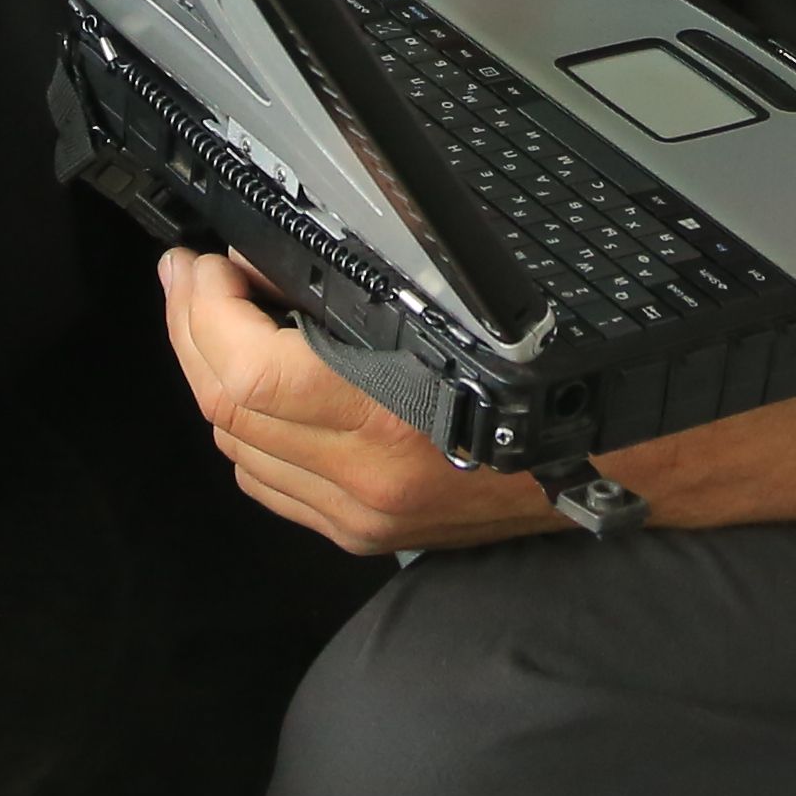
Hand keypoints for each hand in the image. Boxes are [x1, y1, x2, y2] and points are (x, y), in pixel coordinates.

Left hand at [160, 249, 560, 553]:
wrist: (609, 459)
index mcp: (392, 414)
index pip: (248, 370)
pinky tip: (252, 389)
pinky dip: (245, 430)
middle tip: (186, 280)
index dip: (205, 310)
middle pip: (226, 409)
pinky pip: (268, 482)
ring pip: (236, 448)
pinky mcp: (362, 530)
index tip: (201, 267)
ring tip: (212, 323)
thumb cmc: (545, 378)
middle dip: (190, 332)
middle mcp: (367, 476)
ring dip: (211, 379)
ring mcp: (360, 512)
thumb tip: (264, 265)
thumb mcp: (452, 312)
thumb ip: (350, 294)